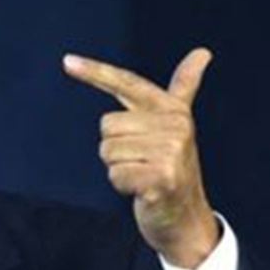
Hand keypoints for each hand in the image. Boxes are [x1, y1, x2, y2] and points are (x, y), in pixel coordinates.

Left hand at [63, 48, 219, 268]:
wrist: (187, 219)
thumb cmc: (172, 170)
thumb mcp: (175, 127)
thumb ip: (184, 89)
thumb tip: (203, 51)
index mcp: (173, 110)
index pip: (127, 84)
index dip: (96, 71)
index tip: (67, 61)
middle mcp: (176, 126)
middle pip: (107, 127)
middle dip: (116, 150)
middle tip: (142, 163)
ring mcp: (171, 152)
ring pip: (108, 152)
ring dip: (119, 169)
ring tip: (143, 176)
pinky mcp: (161, 178)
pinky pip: (115, 175)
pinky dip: (123, 186)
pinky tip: (143, 191)